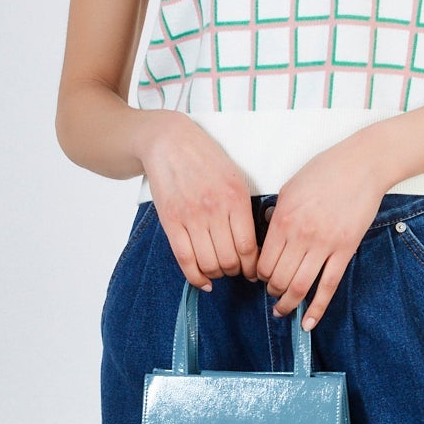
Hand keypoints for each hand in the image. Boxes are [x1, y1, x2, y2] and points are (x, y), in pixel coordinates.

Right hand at [138, 112, 261, 290]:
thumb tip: (254, 246)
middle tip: (236, 271)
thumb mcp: (235, 178)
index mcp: (235, 198)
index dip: (253, 267)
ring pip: (208, 263)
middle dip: (235, 272)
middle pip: (229, 260)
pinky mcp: (170, 221)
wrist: (169, 142)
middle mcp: (213, 210)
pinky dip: (195, 277)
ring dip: (217, 274)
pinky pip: (184, 259)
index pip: (248, 247)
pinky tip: (203, 281)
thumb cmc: (206, 160)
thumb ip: (244, 210)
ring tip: (219, 271)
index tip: (253, 272)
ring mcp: (190, 217)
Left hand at [258, 138, 392, 330]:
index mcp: (283, 220)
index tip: (259, 278)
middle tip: (272, 293)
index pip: (263, 262)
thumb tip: (267, 232)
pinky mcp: (345, 250)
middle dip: (272, 291)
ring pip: (300, 287)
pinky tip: (309, 322)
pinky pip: (328, 286)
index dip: (258, 275)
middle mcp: (301, 236)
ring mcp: (324, 245)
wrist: (362, 165)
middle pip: (278, 278)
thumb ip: (276, 214)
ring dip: (288, 304)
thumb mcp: (290, 188)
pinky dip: (317, 308)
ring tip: (283, 310)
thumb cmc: (325, 170)